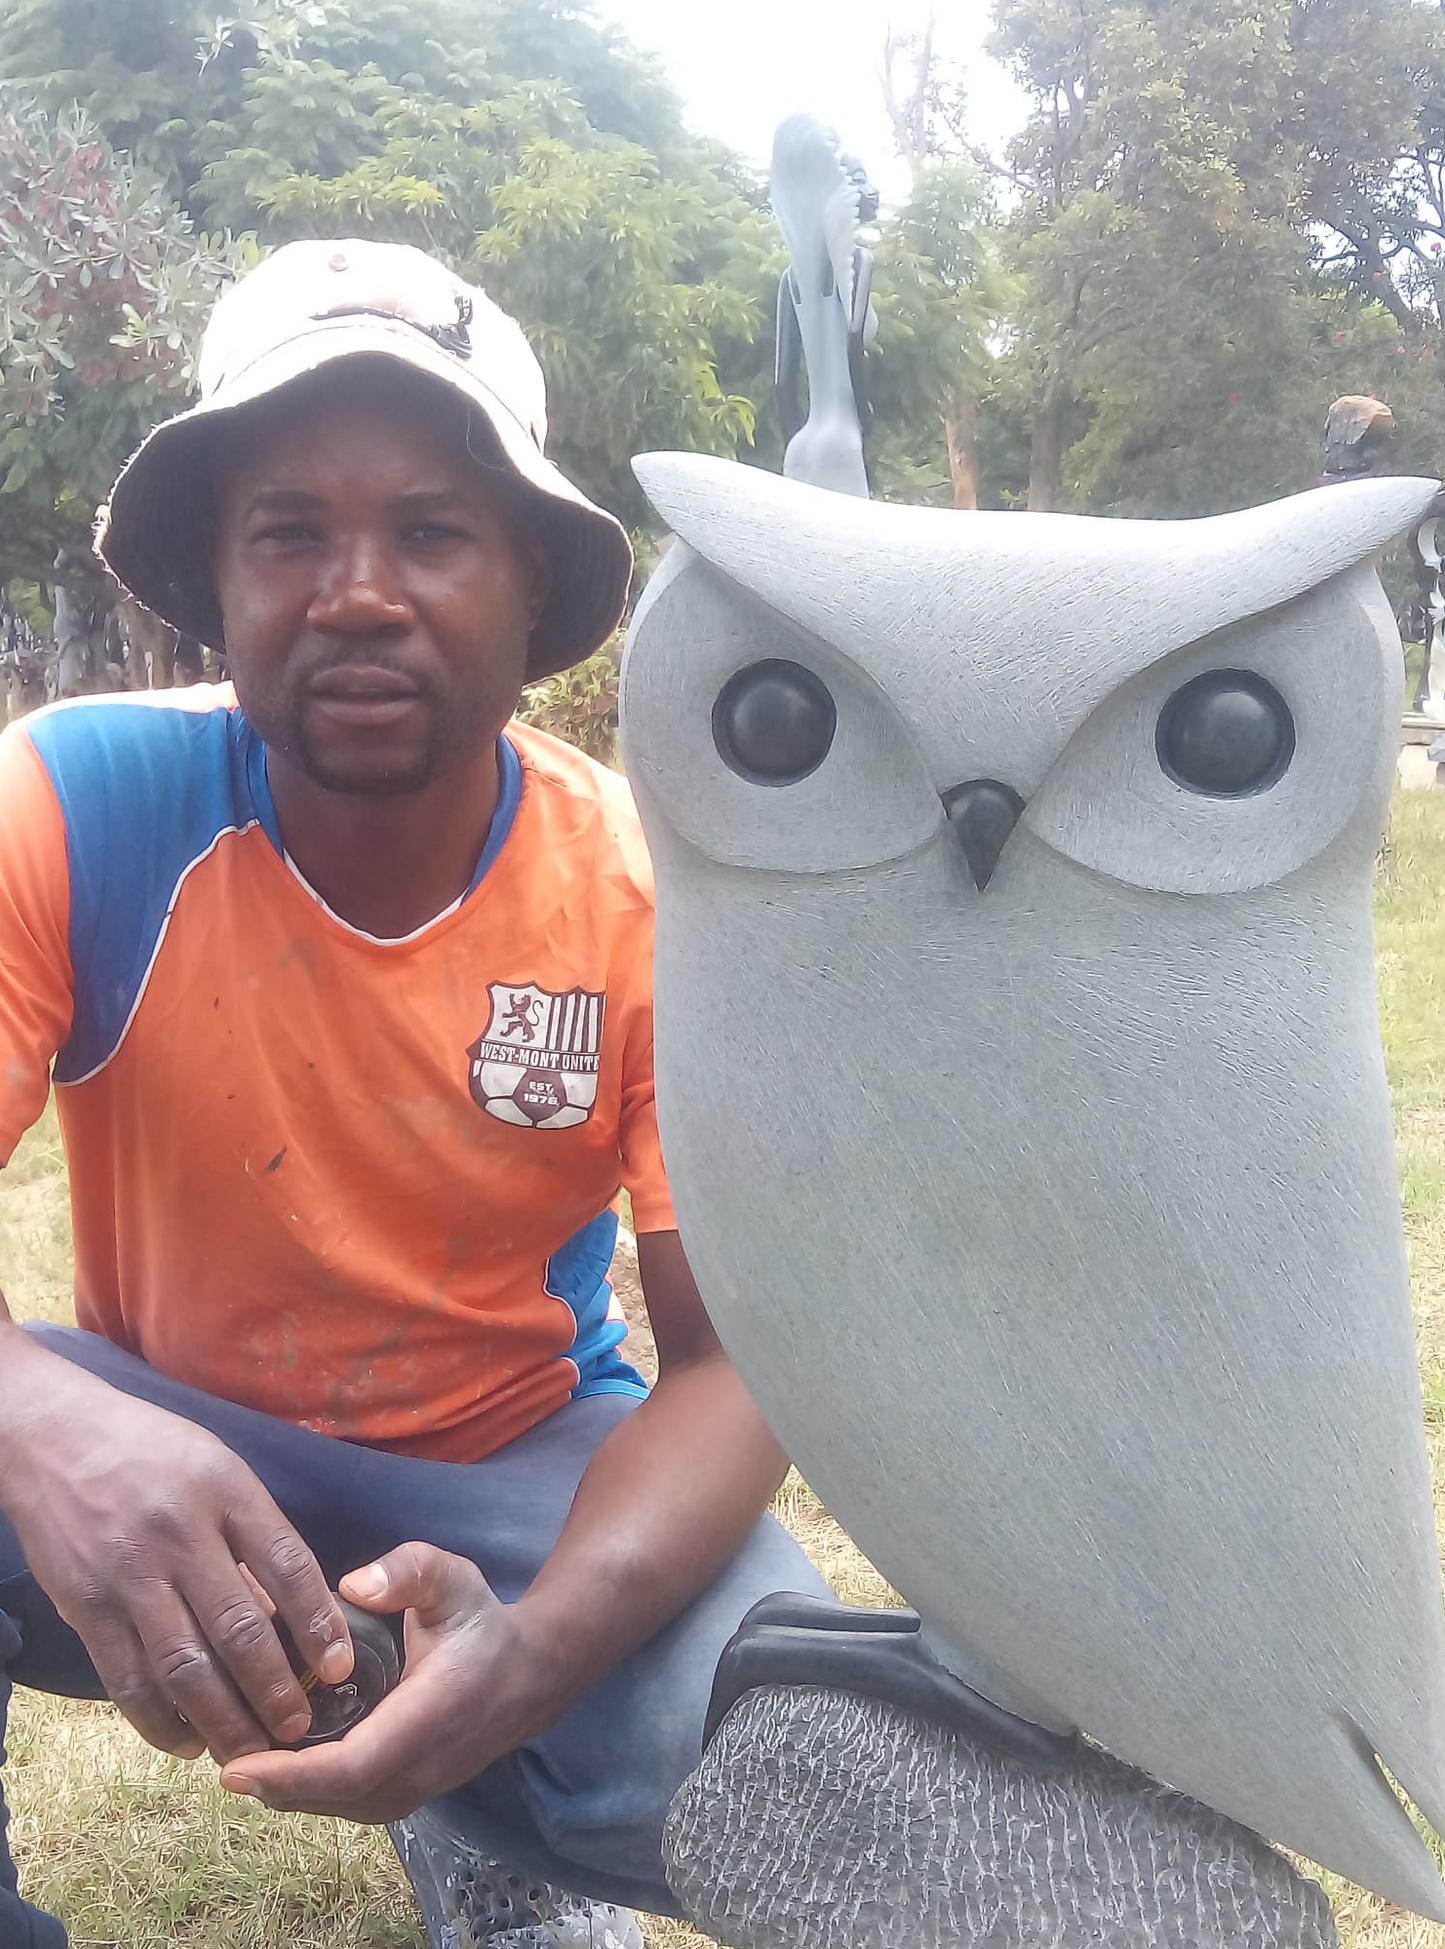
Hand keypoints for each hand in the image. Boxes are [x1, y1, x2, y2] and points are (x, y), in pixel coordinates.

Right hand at [0, 1349, 351, 1763]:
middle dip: (275, 1690)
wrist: (53, 1437)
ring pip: (185, 1667)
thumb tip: (290, 1612)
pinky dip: (159, 1722)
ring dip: (223, 1720)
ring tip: (253, 1752)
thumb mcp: (216, 1468)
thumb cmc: (152, 1451)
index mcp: (225, 1490)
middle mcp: (179, 1534)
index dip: (319, 1624)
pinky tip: (186, 1743)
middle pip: (239, 1628)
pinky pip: (128, 1680)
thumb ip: (251, 1532)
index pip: (288, 1565)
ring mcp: (129, 1574)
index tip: (340, 1670)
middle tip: (300, 1729)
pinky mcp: (85, 1607)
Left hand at [218, 1542, 539, 1821]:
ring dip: (280, 1786)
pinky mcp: (400, 1796)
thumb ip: (409, 1571)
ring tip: (230, 1746)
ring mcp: (409, 1792)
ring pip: (329, 1805)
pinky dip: (301, 1786)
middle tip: (212, 1742)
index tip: (235, 1767)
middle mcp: (417, 1771)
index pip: (351, 1767)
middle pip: (327, 1796)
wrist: (530, 1675)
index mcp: (427, 1720)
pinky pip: (340, 1802)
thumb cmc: (481, 1624)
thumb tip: (352, 1584)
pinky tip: (269, 1755)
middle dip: (267, 1779)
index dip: (290, 1774)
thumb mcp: (452, 1579)